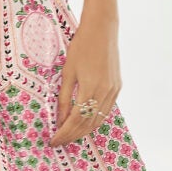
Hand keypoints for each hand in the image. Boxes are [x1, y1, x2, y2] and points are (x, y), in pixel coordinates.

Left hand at [50, 13, 120, 147]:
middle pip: (88, 124)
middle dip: (73, 135)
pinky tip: (85, 122)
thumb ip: (64, 97)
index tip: (54, 141)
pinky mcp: (117, 87)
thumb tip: (60, 119)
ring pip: (99, 119)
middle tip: (60, 142)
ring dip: (84, 130)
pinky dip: (94, 120)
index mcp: (90, 89)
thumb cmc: (81, 46)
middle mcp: (105, 93)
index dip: (64, 133)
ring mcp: (113, 91)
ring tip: (70, 135)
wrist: (102, 29)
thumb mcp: (68, 72)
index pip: (75, 121)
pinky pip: (105, 110)